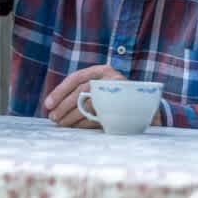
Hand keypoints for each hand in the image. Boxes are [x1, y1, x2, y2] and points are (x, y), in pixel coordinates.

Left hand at [44, 64, 158, 128]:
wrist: (149, 107)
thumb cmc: (116, 98)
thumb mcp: (100, 88)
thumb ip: (82, 92)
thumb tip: (54, 106)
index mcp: (102, 70)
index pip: (76, 78)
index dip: (60, 91)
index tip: (48, 104)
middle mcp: (112, 78)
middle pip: (81, 92)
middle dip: (64, 106)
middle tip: (53, 117)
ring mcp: (120, 93)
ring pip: (89, 104)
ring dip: (72, 116)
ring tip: (61, 124)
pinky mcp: (125, 108)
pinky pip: (100, 116)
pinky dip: (85, 123)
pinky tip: (76, 127)